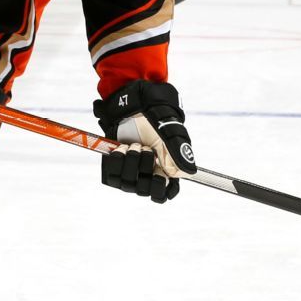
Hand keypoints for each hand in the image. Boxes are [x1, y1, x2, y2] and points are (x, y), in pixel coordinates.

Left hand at [94, 81, 196, 202]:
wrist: (133, 106)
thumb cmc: (155, 119)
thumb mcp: (170, 134)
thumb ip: (179, 154)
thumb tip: (188, 174)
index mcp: (164, 170)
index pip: (163, 194)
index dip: (160, 190)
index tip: (159, 175)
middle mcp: (146, 174)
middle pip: (144, 190)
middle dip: (144, 168)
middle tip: (146, 149)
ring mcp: (129, 171)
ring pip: (127, 184)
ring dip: (131, 162)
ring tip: (134, 145)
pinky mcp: (114, 165)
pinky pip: (112, 175)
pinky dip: (117, 160)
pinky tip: (122, 147)